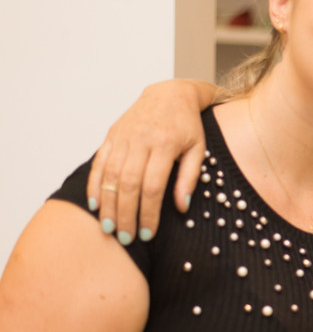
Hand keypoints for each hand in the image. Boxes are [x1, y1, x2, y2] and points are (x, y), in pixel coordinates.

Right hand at [87, 79, 211, 242]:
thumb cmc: (188, 126)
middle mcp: (141, 140)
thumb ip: (190, 178)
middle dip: (125, 214)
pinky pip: (99, 163)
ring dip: (107, 205)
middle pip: (128, 184)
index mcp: (166, 144)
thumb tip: (183, 207)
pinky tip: (94, 205)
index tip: (149, 233)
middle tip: (125, 238)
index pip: (153, 186)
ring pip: (110, 176)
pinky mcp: (111, 135)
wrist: (170, 94)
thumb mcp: (199, 149)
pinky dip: (95, 185)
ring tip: (108, 228)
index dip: (149, 213)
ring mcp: (123, 137)